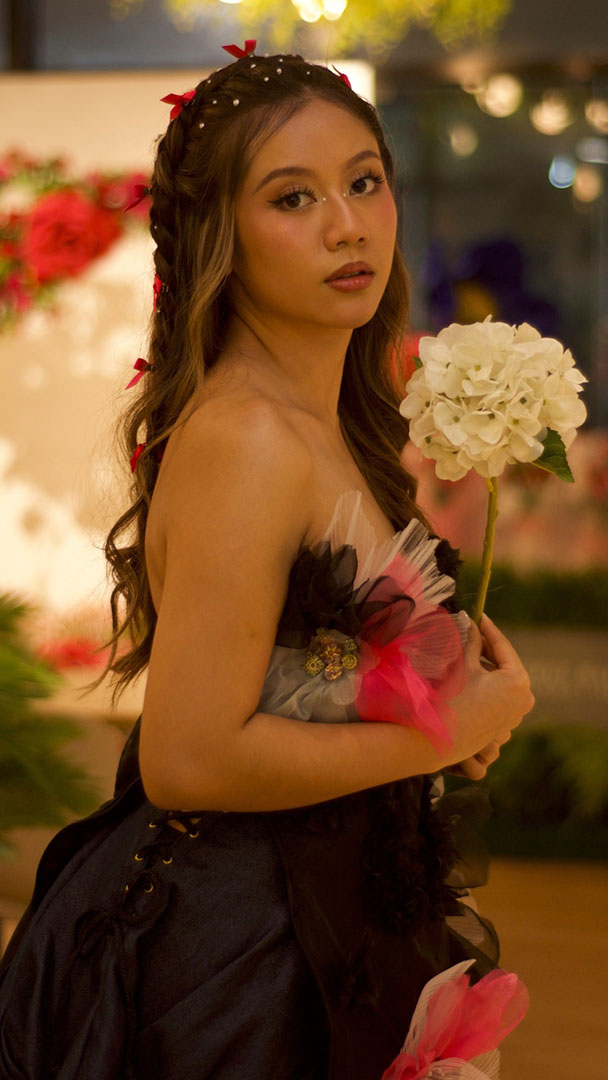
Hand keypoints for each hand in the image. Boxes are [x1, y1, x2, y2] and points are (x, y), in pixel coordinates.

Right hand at [444, 614, 533, 771]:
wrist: (438, 741)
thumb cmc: (451, 701)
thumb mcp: (463, 666)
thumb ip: (471, 641)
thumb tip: (470, 620)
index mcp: (518, 680)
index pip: (502, 646)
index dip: (488, 628)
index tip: (478, 615)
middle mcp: (525, 698)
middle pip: (505, 663)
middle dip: (487, 648)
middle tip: (471, 631)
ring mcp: (517, 714)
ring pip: (503, 681)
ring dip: (488, 666)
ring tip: (469, 651)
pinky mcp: (506, 725)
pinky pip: (500, 697)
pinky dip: (488, 685)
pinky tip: (472, 675)